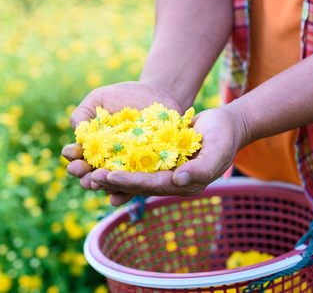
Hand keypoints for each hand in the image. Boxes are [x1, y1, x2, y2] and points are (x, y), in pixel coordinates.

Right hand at [62, 81, 185, 200]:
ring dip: (100, 186)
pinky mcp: (146, 172)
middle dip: (83, 175)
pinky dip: (124, 194)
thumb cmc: (126, 96)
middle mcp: (107, 160)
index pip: (78, 155)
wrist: (160, 95)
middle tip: (81, 174)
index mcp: (93, 145)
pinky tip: (114, 198)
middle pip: (91, 173)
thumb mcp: (100, 99)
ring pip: (110, 183)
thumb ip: (84, 113)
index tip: (70, 153)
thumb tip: (76, 131)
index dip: (72, 156)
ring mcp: (126, 168)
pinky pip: (134, 187)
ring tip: (94, 184)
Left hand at [89, 107, 244, 205]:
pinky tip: (100, 160)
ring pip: (133, 176)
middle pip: (138, 185)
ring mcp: (165, 173)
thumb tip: (178, 181)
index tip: (108, 178)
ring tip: (87, 172)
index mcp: (184, 185)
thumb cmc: (223, 136)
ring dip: (111, 175)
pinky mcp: (159, 161)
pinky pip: (136, 164)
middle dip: (113, 182)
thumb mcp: (218, 150)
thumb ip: (201, 168)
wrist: (225, 126)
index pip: (152, 186)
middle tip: (88, 177)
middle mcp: (171, 183)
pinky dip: (118, 163)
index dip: (129, 183)